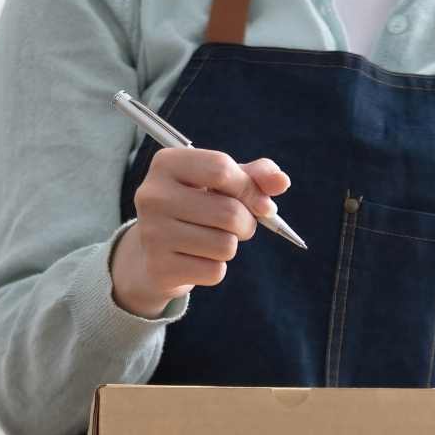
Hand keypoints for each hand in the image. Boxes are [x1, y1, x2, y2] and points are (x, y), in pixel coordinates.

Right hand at [110, 148, 291, 316]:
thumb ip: (255, 177)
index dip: (250, 188)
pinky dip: (216, 268)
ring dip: (230, 246)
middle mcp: (152, 195)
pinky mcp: (159, 267)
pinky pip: (214, 271)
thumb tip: (281, 181)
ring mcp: (152, 232)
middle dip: (246, 223)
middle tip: (235, 225)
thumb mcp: (223, 184)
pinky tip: (197, 259)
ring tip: (211, 240)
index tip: (261, 203)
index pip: (221, 168)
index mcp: (166, 163)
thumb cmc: (198, 208)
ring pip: (226, 245)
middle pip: (230, 212)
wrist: (156, 253)